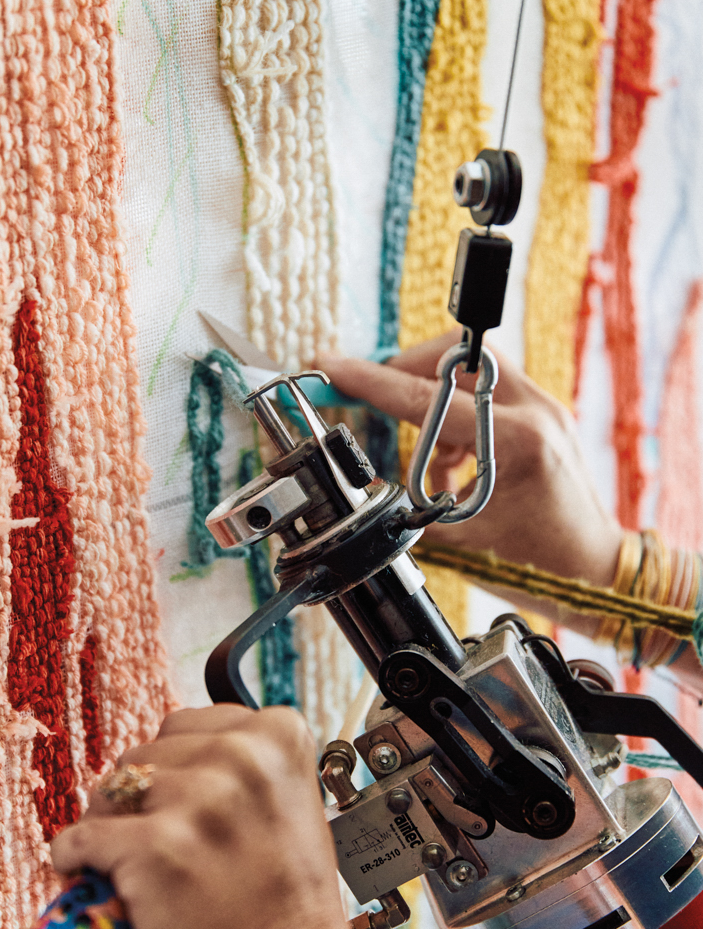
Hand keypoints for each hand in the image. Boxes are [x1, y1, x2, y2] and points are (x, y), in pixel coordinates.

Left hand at [52, 706, 474, 928]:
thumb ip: (249, 772)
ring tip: (123, 861)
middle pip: (147, 752)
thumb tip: (185, 758)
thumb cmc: (288, 910)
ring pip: (111, 788)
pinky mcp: (154, 846)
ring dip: (108, 823)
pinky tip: (85, 872)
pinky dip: (73, 856)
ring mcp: (199, 800)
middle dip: (141, 795)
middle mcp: (242, 758)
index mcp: (279, 738)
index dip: (178, 766)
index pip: (191, 723)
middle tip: (153, 838)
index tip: (179, 800)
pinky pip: (81, 835)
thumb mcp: (291, 808)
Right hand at [318, 331, 623, 632]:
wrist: (595, 573)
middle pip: (455, 355)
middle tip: (377, 398)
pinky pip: (486, 392)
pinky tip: (450, 460)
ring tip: (423, 448)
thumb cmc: (540, 564)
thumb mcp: (463, 539)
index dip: (371, 382)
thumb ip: (413, 505)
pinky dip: (455, 416)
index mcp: (517, 442)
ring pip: (471, 367)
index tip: (333, 368)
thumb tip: (368, 484)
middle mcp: (536, 413)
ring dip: (432, 394)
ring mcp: (544, 409)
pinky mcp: (543, 416)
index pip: (426, 399)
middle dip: (407, 370)